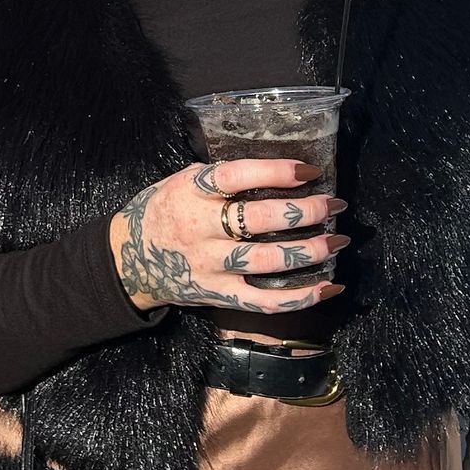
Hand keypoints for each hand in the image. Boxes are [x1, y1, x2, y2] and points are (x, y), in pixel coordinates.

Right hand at [107, 158, 345, 317]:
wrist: (130, 259)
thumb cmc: (164, 210)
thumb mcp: (182, 180)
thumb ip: (221, 177)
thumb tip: (278, 168)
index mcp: (192, 193)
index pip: (237, 177)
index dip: (275, 172)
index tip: (309, 169)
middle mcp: (201, 229)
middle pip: (260, 220)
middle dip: (305, 211)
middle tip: (334, 204)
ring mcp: (211, 266)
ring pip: (268, 260)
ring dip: (310, 251)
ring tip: (339, 241)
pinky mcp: (220, 295)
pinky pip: (264, 301)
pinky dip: (301, 297)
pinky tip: (329, 287)